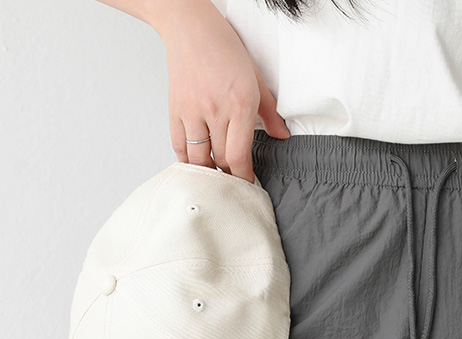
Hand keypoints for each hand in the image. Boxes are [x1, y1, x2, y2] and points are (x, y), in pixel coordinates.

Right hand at [160, 9, 289, 182]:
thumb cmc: (224, 48)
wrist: (190, 26)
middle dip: (229, 176)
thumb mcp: (256, 78)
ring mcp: (192, 111)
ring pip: (198, 159)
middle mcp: (215, 110)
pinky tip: (198, 163)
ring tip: (217, 176)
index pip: (239, 157)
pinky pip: (179, 146)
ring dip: (208, 171)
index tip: (249, 185)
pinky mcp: (175, 110)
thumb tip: (282, 135)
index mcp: (239, 104)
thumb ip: (270, 112)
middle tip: (236, 182)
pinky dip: (188, 160)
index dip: (244, 177)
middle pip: (221, 160)